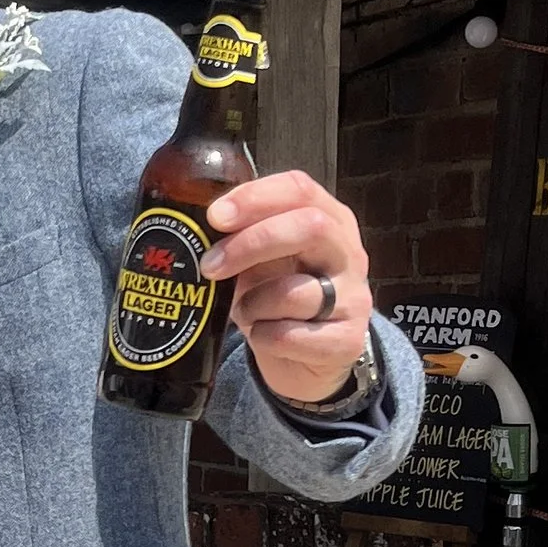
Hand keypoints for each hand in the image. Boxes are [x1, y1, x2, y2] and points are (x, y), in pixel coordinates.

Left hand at [203, 171, 374, 404]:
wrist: (310, 357)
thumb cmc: (280, 295)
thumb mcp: (264, 260)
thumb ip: (242, 239)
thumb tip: (193, 229)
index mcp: (330, 220)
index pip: (300, 189)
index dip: (255, 197)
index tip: (215, 216)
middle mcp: (349, 254)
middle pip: (310, 227)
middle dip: (251, 244)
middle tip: (210, 265)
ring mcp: (354, 298)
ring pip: (294, 292)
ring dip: (252, 303)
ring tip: (246, 312)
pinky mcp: (346, 342)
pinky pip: (290, 336)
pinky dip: (264, 337)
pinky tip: (264, 336)